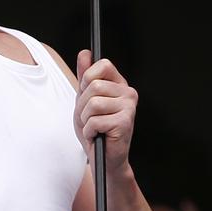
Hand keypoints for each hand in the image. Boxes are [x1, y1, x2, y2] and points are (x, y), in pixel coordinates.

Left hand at [73, 50, 137, 172]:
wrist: (102, 157)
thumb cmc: (94, 128)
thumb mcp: (84, 99)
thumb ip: (85, 76)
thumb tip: (85, 53)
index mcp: (119, 84)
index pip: (103, 64)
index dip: (87, 78)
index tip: (86, 93)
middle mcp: (128, 93)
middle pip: (94, 85)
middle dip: (82, 105)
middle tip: (89, 117)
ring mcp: (129, 107)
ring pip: (93, 103)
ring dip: (85, 119)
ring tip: (93, 127)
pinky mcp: (125, 122)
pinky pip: (95, 120)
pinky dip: (90, 131)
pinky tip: (98, 135)